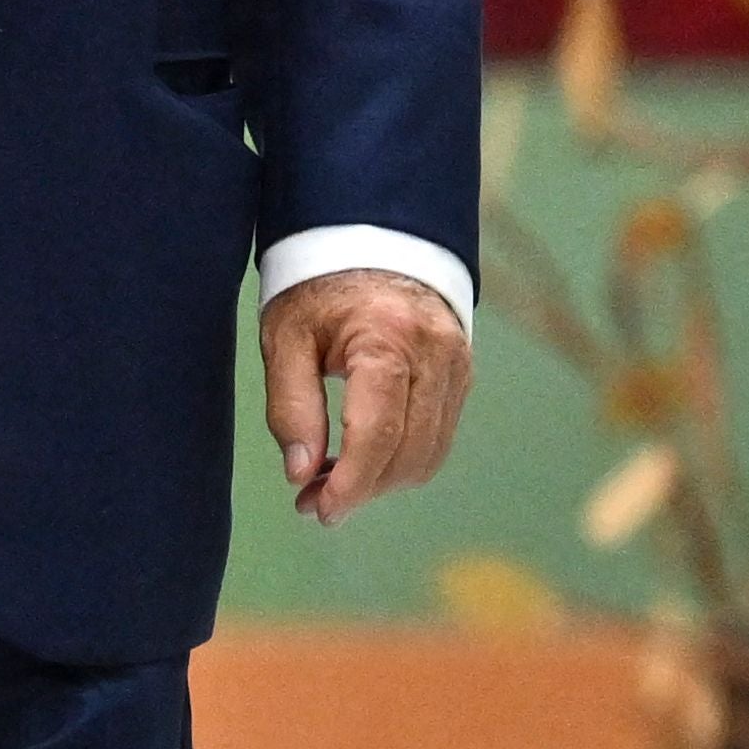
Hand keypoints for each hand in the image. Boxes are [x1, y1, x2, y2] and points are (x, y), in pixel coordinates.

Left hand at [260, 266, 467, 525]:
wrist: (370, 238)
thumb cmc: (318, 286)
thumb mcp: (285, 335)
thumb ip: (290, 404)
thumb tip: (301, 474)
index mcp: (387, 337)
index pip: (378, 432)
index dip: (350, 482)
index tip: (319, 510)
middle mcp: (435, 354)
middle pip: (408, 452)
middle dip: (362, 488)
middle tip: (313, 502)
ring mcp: (458, 366)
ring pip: (429, 454)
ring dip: (382, 481)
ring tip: (330, 484)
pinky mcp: (463, 376)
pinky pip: (438, 438)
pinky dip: (401, 460)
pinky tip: (362, 461)